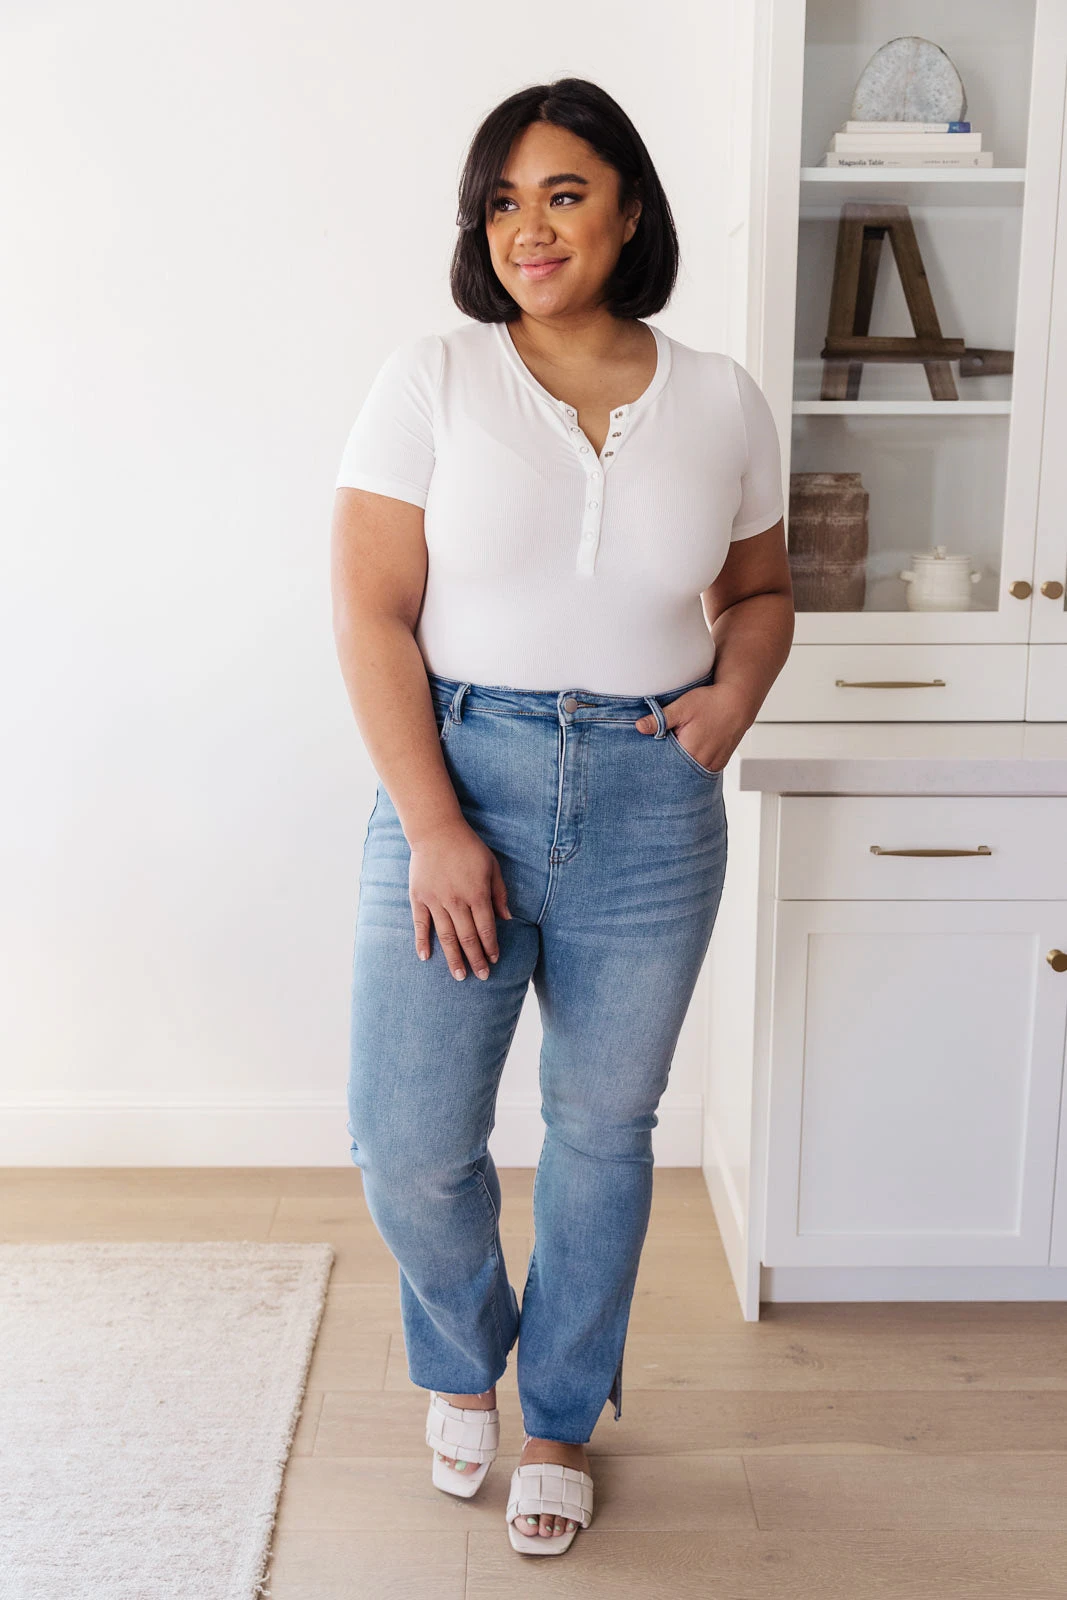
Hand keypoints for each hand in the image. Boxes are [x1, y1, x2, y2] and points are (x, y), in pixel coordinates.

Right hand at [408, 818, 511, 979]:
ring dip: (453, 958)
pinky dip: (422, 941)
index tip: (494, 961)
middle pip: (468, 937)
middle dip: (476, 959)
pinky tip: (425, 957)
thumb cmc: (469, 848)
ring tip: (459, 976)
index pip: (486, 928)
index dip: (491, 947)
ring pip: (446, 936)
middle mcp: (456, 901)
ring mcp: (435, 901)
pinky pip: (420, 924)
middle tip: (481, 977)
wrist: (436, 831)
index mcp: (477, 894)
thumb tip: (508, 919)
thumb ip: (499, 894)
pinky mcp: (419, 897)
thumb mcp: (492, 866)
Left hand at [633, 682, 752, 772]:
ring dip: (681, 764)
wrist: (738, 702)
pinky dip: (693, 764)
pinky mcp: (719, 763)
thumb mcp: (682, 707)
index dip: (655, 760)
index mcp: (690, 751)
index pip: (664, 765)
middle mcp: (703, 762)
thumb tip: (639, 727)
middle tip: (662, 750)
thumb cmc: (711, 702)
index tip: (648, 755)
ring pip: (689, 772)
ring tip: (677, 750)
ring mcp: (712, 765)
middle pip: (677, 770)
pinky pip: (701, 770)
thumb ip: (660, 719)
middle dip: (667, 763)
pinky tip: (689, 753)